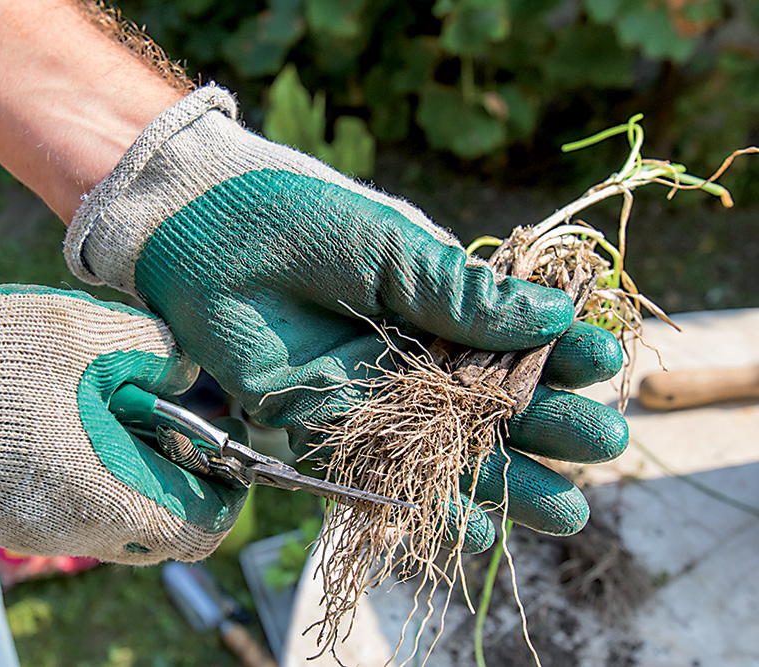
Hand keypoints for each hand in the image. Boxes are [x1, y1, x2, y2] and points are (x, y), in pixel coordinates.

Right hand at [0, 285, 244, 562]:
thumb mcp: (80, 333)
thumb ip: (156, 355)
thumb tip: (189, 375)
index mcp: (107, 501)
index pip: (205, 527)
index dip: (227, 479)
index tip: (218, 428)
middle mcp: (72, 531)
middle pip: (161, 521)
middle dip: (177, 463)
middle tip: (160, 398)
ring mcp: (28, 528)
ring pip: (113, 509)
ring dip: (127, 457)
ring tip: (104, 389)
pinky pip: (66, 499)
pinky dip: (83, 459)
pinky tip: (57, 403)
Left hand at [64, 86, 626, 546]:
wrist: (203, 235)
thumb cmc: (299, 220)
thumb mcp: (389, 246)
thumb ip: (457, 292)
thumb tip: (551, 313)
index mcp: (434, 301)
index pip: (510, 334)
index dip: (557, 352)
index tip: (601, 366)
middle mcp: (409, 352)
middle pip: (489, 400)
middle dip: (545, 424)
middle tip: (602, 446)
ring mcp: (368, 391)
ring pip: (445, 446)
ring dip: (503, 479)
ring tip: (563, 510)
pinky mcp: (320, 422)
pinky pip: (379, 471)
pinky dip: (423, 501)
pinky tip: (474, 527)